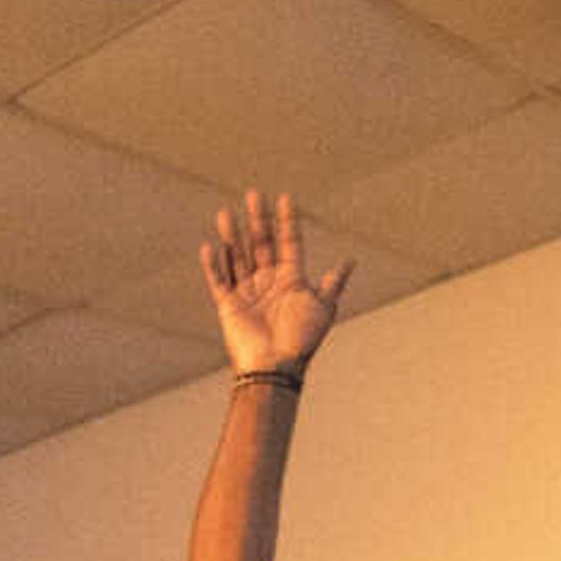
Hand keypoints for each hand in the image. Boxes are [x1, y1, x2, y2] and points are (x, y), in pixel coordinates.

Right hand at [199, 189, 351, 375]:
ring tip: (226, 212)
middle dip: (257, 219)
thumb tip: (349, 261)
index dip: (286, 220)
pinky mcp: (228, 305)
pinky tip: (210, 246)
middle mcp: (267, 281)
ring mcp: (247, 292)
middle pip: (260, 243)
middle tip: (253, 194)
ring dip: (232, 234)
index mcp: (290, 278)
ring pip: (237, 256)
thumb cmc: (302, 338)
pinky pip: (219, 280)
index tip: (284, 198)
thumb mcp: (324, 307)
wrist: (276, 366)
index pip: (288, 242)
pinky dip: (214, 264)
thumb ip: (333, 283)